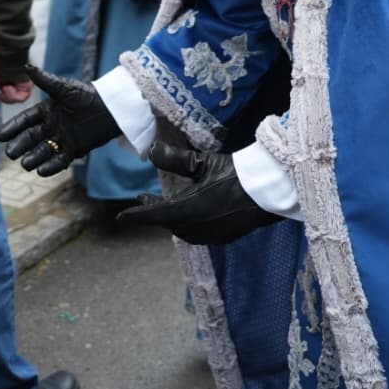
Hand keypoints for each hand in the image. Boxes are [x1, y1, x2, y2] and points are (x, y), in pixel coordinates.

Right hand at [0, 65, 120, 174]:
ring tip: (25, 164)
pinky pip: (60, 160)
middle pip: (31, 138)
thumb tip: (26, 67)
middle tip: (10, 153)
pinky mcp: (74, 149)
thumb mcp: (65, 88)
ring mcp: (61, 139)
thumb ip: (45, 80)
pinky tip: (42, 171)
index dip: (13, 128)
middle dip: (20, 145)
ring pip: (43, 150)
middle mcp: (51, 126)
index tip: (0, 136)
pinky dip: (51, 166)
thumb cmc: (88, 94)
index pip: (26, 120)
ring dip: (33, 158)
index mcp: (47, 111)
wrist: (112, 108)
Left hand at [117, 141, 281, 244]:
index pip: (153, 215)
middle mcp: (195, 228)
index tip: (120, 217)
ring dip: (171, 218)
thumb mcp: (204, 163)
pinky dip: (187, 223)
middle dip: (155, 213)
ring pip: (182, 230)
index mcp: (187, 210)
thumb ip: (176, 159)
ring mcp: (210, 235)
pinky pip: (197, 233)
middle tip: (144, 200)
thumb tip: (152, 151)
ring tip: (166, 207)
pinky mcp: (223, 236)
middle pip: (167, 222)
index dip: (136, 215)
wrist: (268, 192)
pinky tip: (191, 214)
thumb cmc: (236, 174)